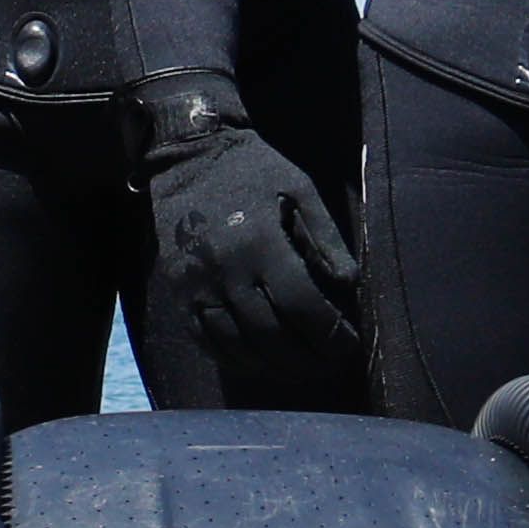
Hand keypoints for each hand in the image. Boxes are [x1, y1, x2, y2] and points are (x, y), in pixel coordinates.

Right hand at [129, 71, 361, 369]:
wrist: (187, 157)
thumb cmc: (252, 170)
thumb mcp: (299, 188)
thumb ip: (325, 236)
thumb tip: (349, 283)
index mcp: (260, 242)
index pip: (301, 304)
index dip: (328, 333)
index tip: (348, 345)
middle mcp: (226, 270)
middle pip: (270, 333)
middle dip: (305, 357)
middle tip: (328, 364)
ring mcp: (197, 285)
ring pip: (237, 344)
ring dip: (271, 366)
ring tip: (297, 370)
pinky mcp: (178, 292)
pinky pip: (204, 339)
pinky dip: (233, 358)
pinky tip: (256, 363)